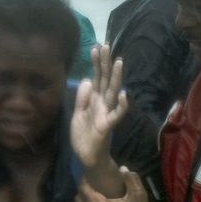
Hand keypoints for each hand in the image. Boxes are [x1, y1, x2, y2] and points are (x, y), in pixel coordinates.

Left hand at [70, 43, 128, 171]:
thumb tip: (87, 79)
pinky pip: (116, 114)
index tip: (96, 47)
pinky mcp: (107, 125)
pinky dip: (121, 105)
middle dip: (105, 63)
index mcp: (94, 100)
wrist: (86, 156)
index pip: (97, 77)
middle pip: (105, 80)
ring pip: (112, 92)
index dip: (96, 63)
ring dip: (116, 77)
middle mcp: (102, 103)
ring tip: (119, 62)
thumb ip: (82, 98)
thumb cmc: (84, 135)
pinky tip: (123, 94)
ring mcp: (106, 113)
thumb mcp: (77, 114)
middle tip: (106, 45)